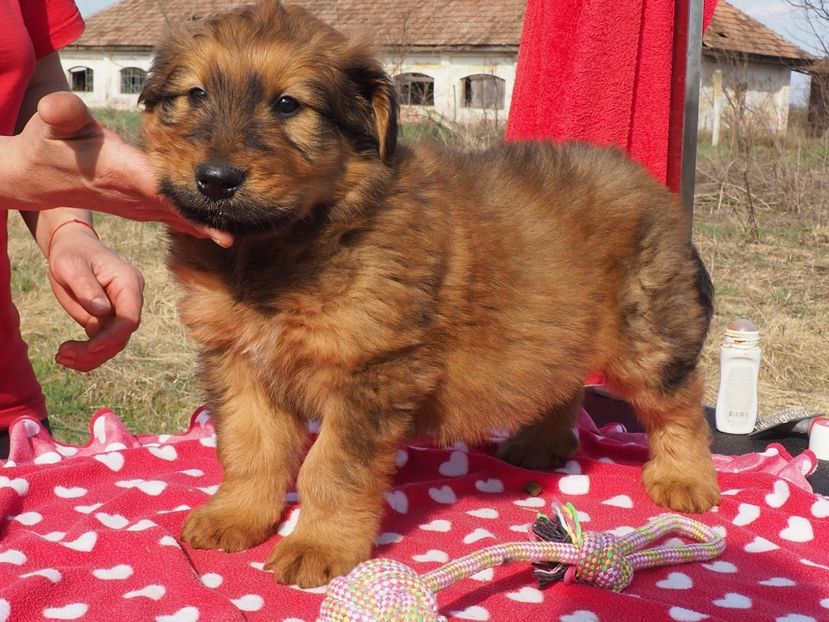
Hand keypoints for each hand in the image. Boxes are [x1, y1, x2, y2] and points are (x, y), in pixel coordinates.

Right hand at [8, 92, 231, 247]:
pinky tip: (214, 231)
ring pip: (174, 218)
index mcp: (119, 171)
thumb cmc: (50, 144)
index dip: (179, 196)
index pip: (155, 186)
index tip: (207, 208)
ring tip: (232, 237)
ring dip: (202, 228)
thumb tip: (57, 105)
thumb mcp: (52, 123)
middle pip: (173, 209)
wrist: (35, 177)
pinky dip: (192, 225)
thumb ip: (61, 113)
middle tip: (233, 236)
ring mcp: (136, 205)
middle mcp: (131, 194)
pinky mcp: (139, 208)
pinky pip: (170, 219)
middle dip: (202, 222)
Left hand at [46, 222, 144, 371]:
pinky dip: (86, 352)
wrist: (71, 247)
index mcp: (128, 283)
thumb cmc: (71, 252)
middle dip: (96, 352)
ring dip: (89, 356)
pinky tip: (65, 353)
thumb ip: (87, 287)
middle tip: (63, 356)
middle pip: (122, 335)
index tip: (88, 348)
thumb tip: (102, 311)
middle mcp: (131, 298)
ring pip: (113, 343)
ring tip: (61, 356)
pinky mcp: (109, 318)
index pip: (129, 318)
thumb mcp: (71, 266)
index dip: (112, 338)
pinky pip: (103, 341)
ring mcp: (121, 310)